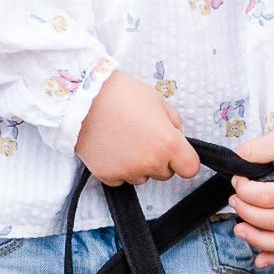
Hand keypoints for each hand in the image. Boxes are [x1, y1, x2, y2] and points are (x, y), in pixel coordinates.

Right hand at [76, 70, 201, 186]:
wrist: (82, 99)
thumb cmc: (121, 94)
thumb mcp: (157, 100)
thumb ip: (174, 122)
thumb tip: (176, 136)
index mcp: (168, 143)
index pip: (190, 168)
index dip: (184, 160)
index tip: (178, 154)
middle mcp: (150, 162)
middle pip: (165, 173)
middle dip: (160, 159)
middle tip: (144, 137)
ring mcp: (128, 172)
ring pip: (142, 177)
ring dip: (138, 164)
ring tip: (124, 139)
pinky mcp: (108, 176)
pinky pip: (121, 179)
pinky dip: (118, 167)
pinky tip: (111, 147)